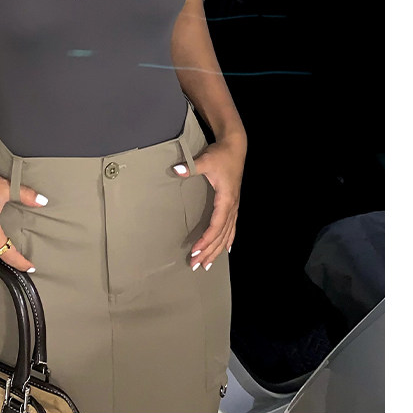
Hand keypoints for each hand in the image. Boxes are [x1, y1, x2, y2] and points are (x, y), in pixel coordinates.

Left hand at [188, 133, 245, 270]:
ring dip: (217, 250)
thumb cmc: (221, 155)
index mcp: (226, 199)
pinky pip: (232, 227)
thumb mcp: (205, 159)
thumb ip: (191, 167)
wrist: (235, 148)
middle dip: (209, 251)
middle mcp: (232, 206)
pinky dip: (228, 240)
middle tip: (195, 265)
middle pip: (221, 235)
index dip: (206, 240)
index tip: (196, 251)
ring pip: (227, 234)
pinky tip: (227, 250)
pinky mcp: (233, 204)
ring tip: (207, 265)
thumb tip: (176, 170)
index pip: (216, 226)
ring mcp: (234, 207)